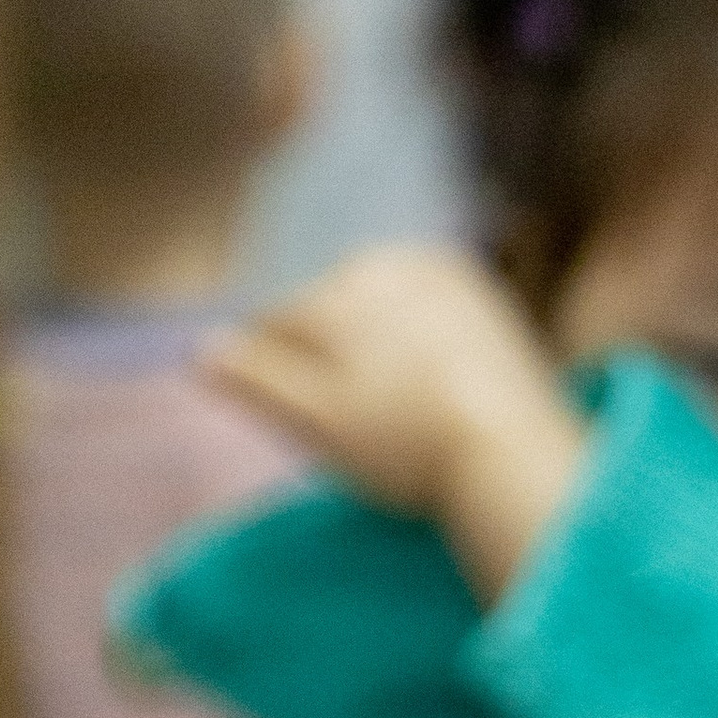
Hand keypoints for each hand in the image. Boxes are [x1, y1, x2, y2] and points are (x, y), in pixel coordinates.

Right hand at [202, 244, 585, 592]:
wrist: (517, 453)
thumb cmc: (410, 447)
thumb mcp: (318, 423)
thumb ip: (256, 380)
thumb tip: (200, 351)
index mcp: (337, 293)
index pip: (278, 323)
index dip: (277, 372)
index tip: (296, 416)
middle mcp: (387, 264)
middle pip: (333, 311)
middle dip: (333, 358)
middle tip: (360, 423)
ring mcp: (444, 275)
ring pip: (382, 311)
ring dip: (380, 350)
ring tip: (401, 412)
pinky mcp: (488, 297)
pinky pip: (433, 317)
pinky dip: (427, 347)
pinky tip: (439, 395)